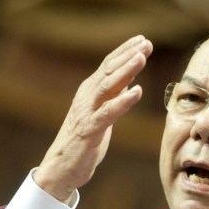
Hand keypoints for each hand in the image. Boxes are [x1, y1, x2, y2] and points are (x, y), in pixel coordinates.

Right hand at [34, 35, 153, 202]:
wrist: (62, 168)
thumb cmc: (83, 142)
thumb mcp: (102, 115)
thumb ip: (113, 98)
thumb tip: (129, 82)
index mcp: (90, 92)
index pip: (109, 66)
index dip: (125, 51)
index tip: (143, 40)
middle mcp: (87, 97)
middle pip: (109, 70)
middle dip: (128, 55)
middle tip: (146, 43)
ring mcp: (87, 112)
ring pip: (107, 86)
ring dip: (125, 70)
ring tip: (142, 58)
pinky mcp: (90, 130)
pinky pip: (108, 112)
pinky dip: (124, 100)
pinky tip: (138, 91)